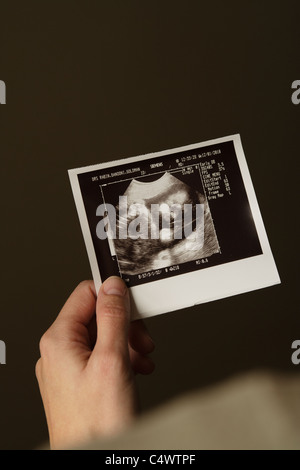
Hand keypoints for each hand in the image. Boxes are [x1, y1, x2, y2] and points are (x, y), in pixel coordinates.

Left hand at [35, 276, 154, 448]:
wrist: (93, 458)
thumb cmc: (96, 423)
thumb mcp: (112, 360)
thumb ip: (112, 318)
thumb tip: (112, 286)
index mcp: (59, 340)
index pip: (85, 294)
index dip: (112, 295)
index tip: (133, 304)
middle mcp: (57, 352)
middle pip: (95, 317)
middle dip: (124, 326)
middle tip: (142, 341)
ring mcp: (65, 369)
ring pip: (100, 338)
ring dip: (126, 344)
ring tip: (141, 360)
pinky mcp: (76, 383)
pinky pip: (99, 358)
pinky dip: (120, 360)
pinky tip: (134, 371)